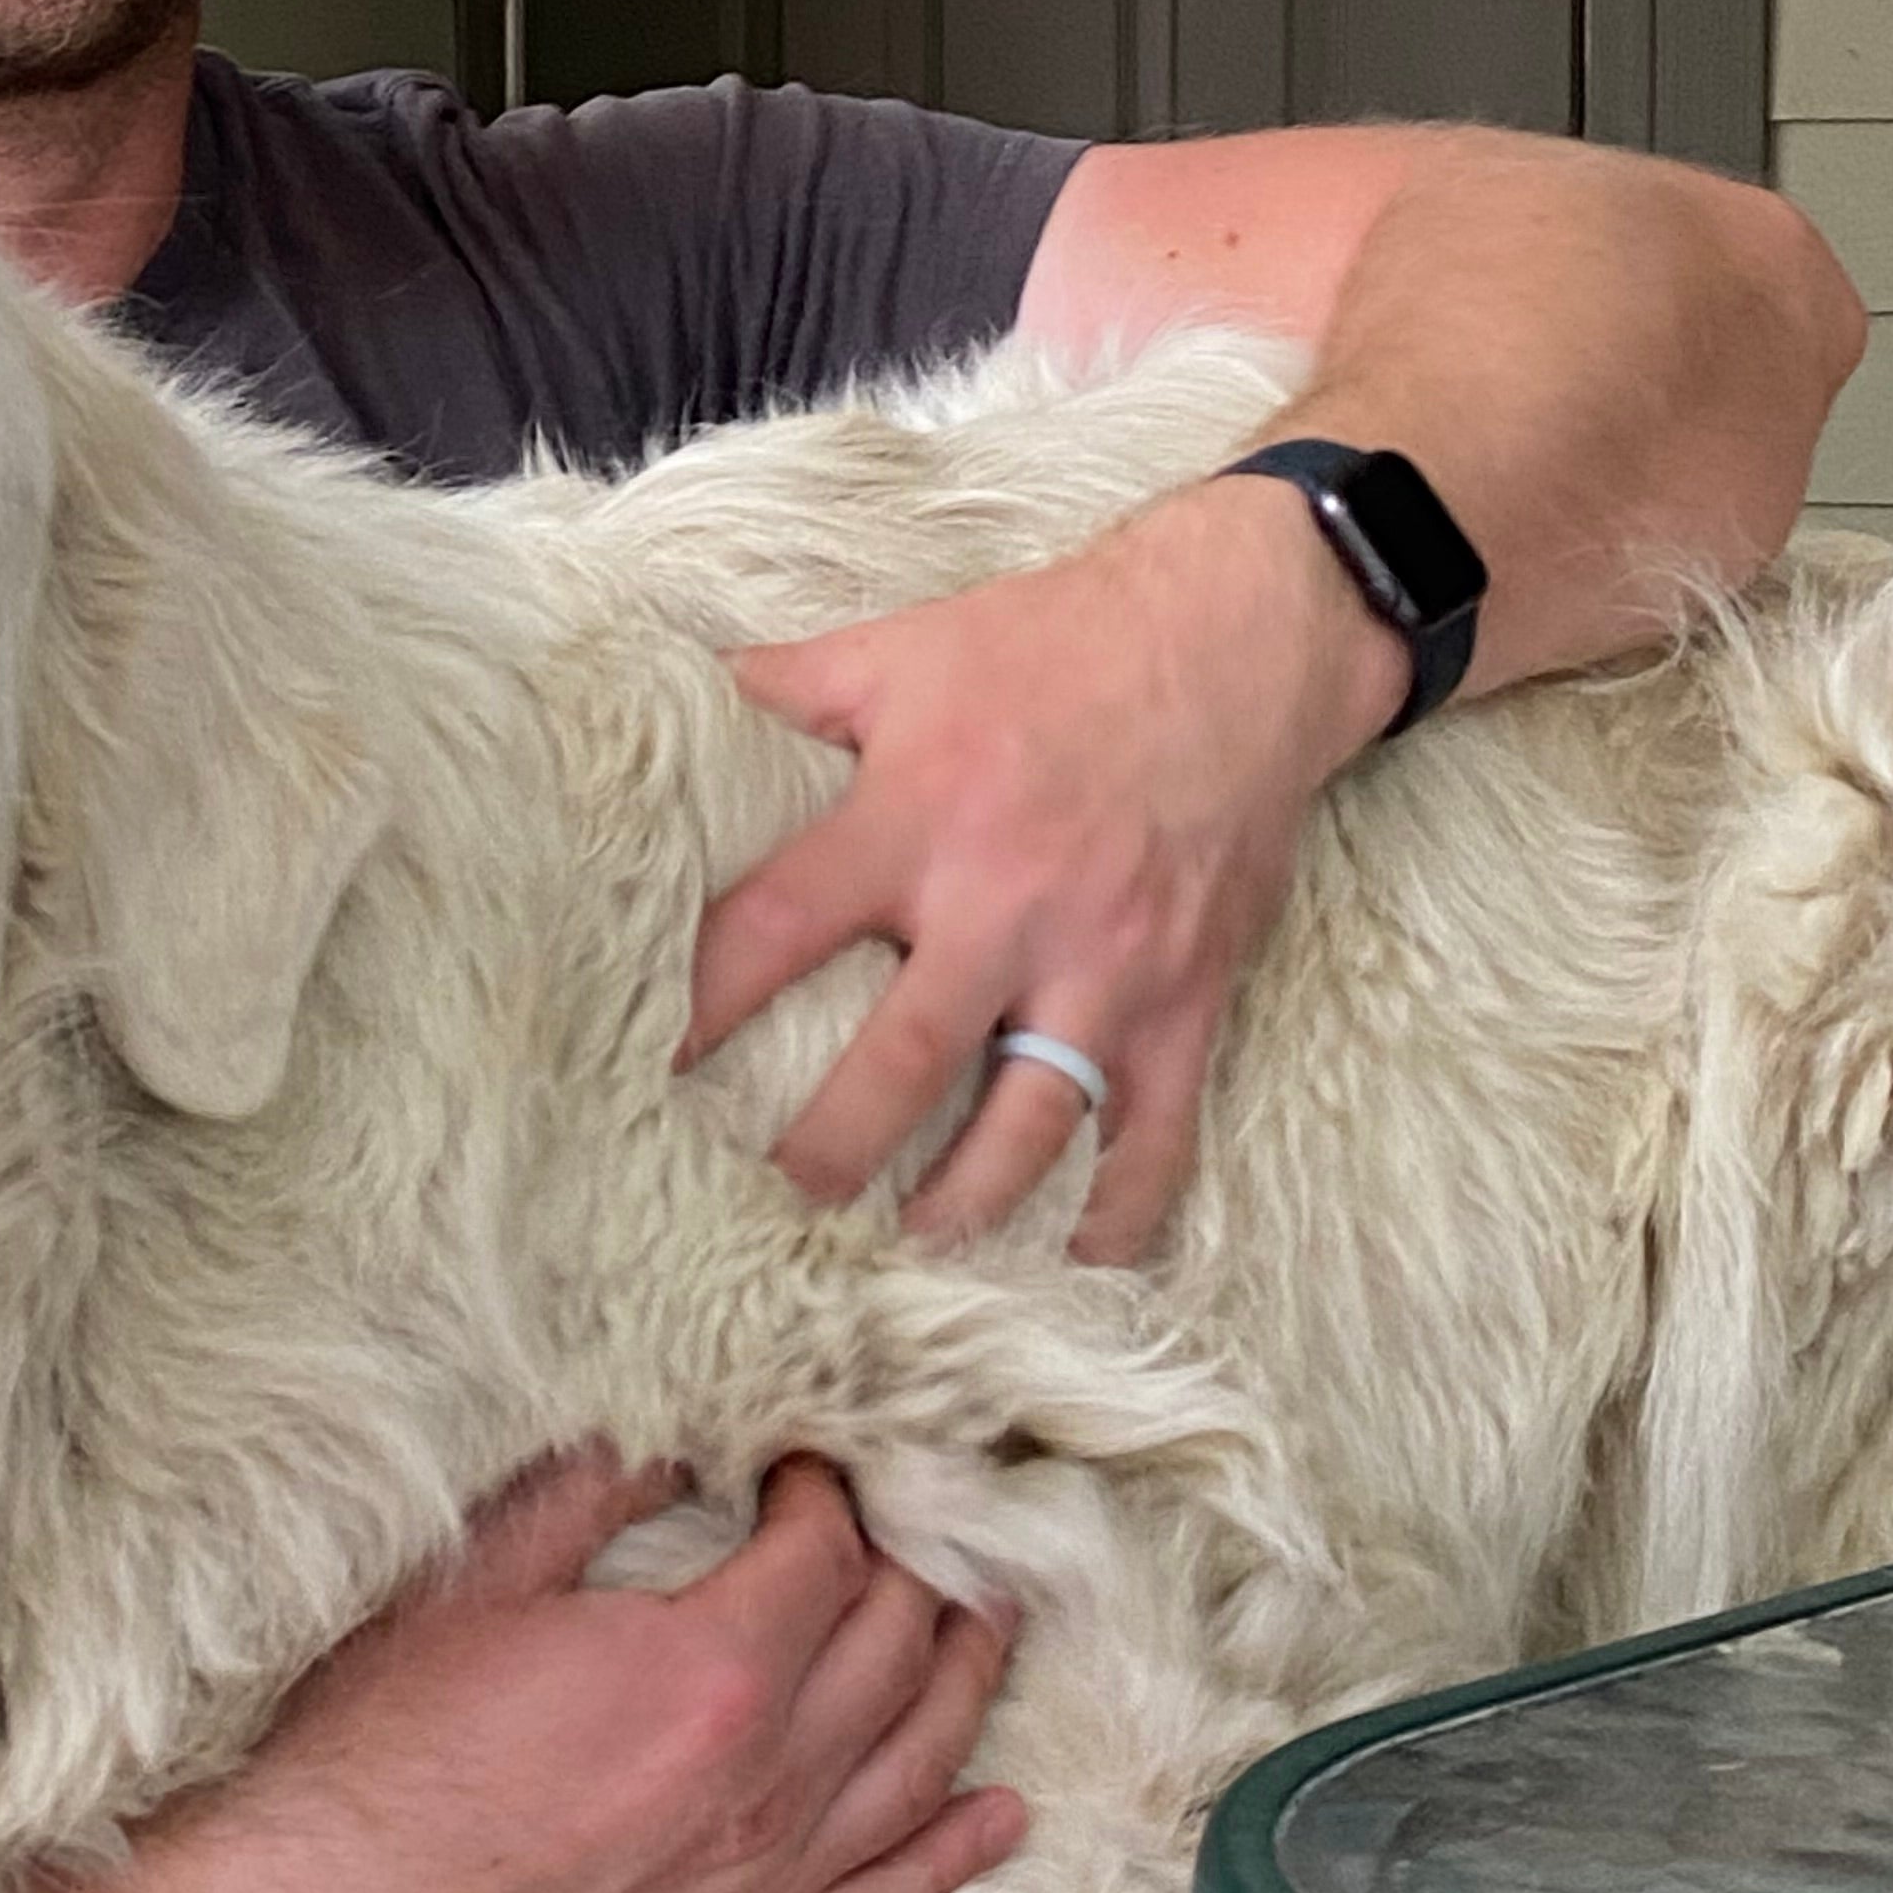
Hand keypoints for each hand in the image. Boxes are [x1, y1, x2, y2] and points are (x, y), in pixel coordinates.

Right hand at [0, 1450, 1022, 1892]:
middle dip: (919, 1561)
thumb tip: (671, 1433)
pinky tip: (999, 1813)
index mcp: (704, 1674)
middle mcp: (761, 1785)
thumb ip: (588, 1496)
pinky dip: (954, 1855)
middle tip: (921, 1508)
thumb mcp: (471, 1582)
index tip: (813, 1452)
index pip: (828, 1555)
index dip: (833, 1487)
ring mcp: (759, 1887)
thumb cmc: (372, 1753)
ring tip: (993, 1614)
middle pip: (893, 1649)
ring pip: (916, 1768)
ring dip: (965, 1680)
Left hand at [686, 479, 1405, 1259]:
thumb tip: (687, 693)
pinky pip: (1156, 1131)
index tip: (658, 1064)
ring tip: (906, 1244)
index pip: (779, 928)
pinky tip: (1076, 1254)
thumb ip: (792, 687)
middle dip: (829, 1147)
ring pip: (1027, 1124)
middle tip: (779, 1193)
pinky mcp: (1186, 997)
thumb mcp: (904, 648)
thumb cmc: (1054, 644)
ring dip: (962, 1202)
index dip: (707, 1001)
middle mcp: (1006, 906)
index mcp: (915, 818)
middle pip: (900, 1064)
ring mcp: (1105, 964)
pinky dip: (1120, 1206)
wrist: (1234, 638)